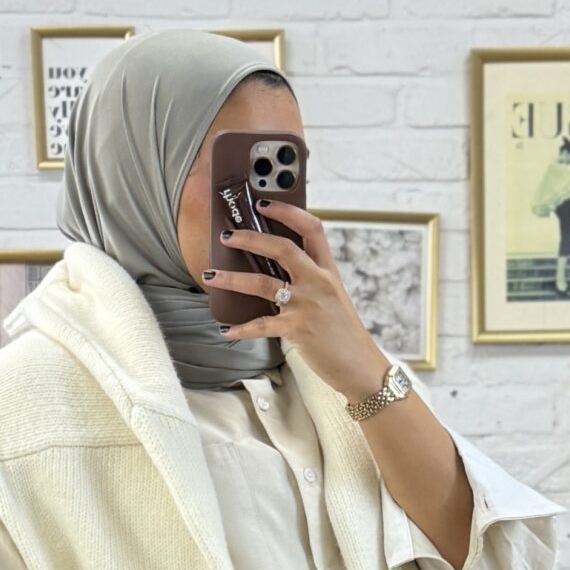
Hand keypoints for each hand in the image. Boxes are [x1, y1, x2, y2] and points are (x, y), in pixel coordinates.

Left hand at [205, 203, 388, 403]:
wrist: (359, 365)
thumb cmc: (343, 333)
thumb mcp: (333, 298)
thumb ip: (311, 280)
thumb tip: (276, 268)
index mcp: (328, 271)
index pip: (311, 228)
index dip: (287, 212)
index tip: (264, 204)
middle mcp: (318, 282)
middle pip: (282, 248)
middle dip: (251, 238)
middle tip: (227, 236)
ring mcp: (306, 305)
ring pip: (262, 283)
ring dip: (232, 278)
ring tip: (210, 276)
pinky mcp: (296, 329)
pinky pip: (261, 325)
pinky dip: (241, 329)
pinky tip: (226, 330)